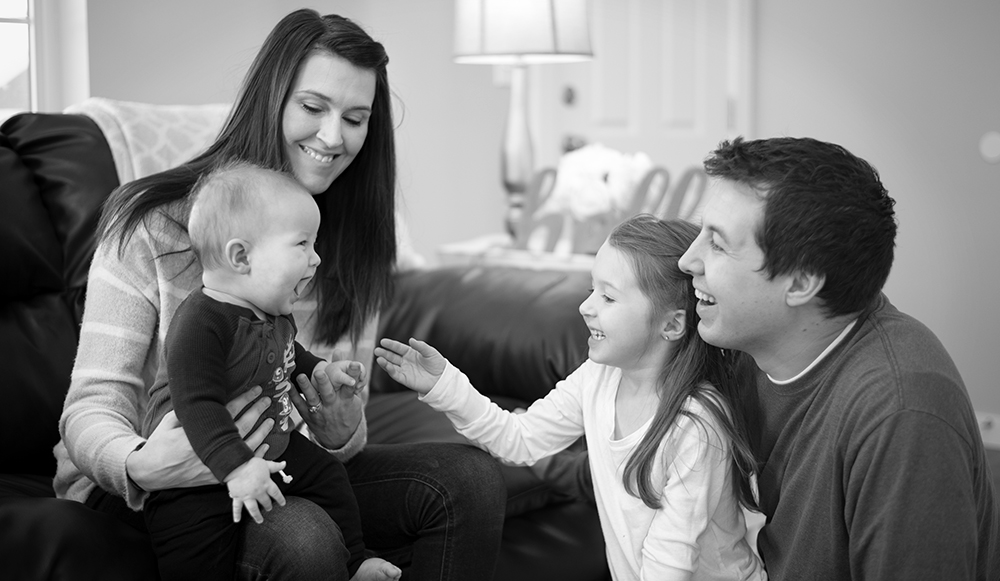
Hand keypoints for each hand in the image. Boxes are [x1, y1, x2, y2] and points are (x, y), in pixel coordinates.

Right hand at [126, 386, 273, 490]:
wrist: (151, 472)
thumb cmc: (160, 443)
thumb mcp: (171, 420)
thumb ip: (189, 409)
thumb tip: (204, 393)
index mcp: (198, 431)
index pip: (228, 411)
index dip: (244, 399)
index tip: (256, 389)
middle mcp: (209, 448)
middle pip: (241, 426)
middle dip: (256, 411)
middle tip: (267, 400)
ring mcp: (214, 463)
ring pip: (246, 446)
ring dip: (261, 432)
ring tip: (270, 420)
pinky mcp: (216, 476)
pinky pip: (241, 465)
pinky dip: (255, 456)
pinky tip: (264, 446)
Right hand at [224, 458, 286, 523]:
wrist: (236, 465)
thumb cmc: (251, 463)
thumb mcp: (265, 464)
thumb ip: (275, 466)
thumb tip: (284, 464)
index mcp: (266, 484)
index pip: (276, 493)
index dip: (280, 499)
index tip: (282, 503)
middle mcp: (258, 492)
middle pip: (265, 501)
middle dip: (268, 505)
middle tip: (269, 508)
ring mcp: (248, 496)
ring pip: (254, 509)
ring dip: (257, 515)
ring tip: (260, 520)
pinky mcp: (238, 497)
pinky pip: (237, 507)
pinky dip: (236, 514)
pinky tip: (237, 520)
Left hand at [291, 363, 363, 450]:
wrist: (340, 439)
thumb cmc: (347, 412)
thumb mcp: (354, 396)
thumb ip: (344, 373)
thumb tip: (339, 350)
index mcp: (347, 401)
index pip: (351, 386)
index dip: (353, 375)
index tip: (355, 364)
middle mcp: (333, 406)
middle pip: (329, 393)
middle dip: (324, 382)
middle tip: (320, 372)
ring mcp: (320, 412)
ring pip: (312, 399)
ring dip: (306, 388)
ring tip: (300, 376)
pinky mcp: (308, 416)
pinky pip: (300, 406)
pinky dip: (293, 396)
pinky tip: (288, 386)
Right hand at [374, 337, 445, 394]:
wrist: (442, 378)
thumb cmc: (437, 364)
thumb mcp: (430, 352)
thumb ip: (420, 346)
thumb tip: (411, 340)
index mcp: (411, 353)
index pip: (398, 348)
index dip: (391, 345)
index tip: (383, 341)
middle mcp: (406, 361)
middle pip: (392, 356)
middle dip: (384, 353)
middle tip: (377, 350)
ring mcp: (405, 370)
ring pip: (391, 365)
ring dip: (384, 362)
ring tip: (379, 358)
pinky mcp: (405, 379)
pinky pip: (395, 374)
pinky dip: (390, 370)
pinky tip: (386, 366)